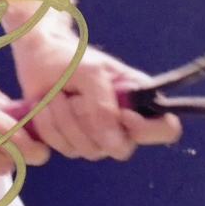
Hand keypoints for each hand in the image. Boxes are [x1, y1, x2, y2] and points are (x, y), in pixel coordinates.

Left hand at [10, 18, 181, 159]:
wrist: (38, 55)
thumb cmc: (70, 57)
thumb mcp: (90, 73)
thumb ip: (103, 107)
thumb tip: (113, 146)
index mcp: (139, 100)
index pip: (166, 129)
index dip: (147, 129)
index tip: (122, 114)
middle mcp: (122, 123)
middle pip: (121, 149)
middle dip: (90, 121)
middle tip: (74, 94)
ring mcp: (97, 135)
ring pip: (87, 149)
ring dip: (64, 120)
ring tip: (57, 93)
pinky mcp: (72, 141)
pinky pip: (64, 149)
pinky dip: (50, 126)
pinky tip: (46, 105)